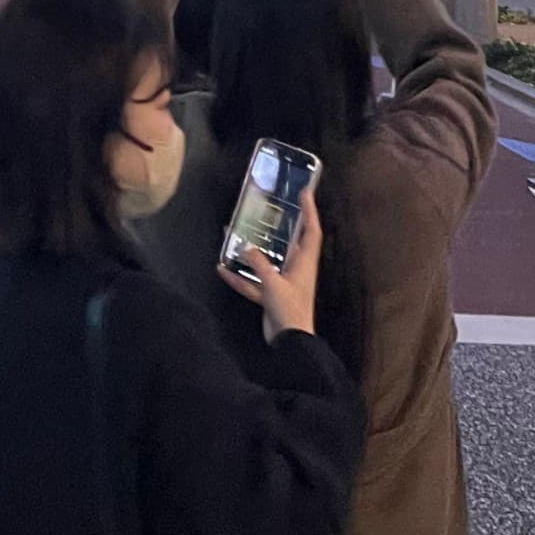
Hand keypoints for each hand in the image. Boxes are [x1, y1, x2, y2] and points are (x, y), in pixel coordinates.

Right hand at [217, 187, 320, 339]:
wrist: (291, 343)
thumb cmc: (290, 309)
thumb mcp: (274, 284)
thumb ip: (259, 264)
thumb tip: (246, 246)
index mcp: (304, 263)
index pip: (311, 231)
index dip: (310, 211)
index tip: (306, 192)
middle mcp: (295, 270)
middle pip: (290, 242)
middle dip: (281, 226)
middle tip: (270, 207)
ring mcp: (282, 283)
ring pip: (267, 261)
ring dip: (253, 251)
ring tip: (236, 234)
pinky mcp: (271, 296)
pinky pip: (253, 282)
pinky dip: (240, 277)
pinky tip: (222, 269)